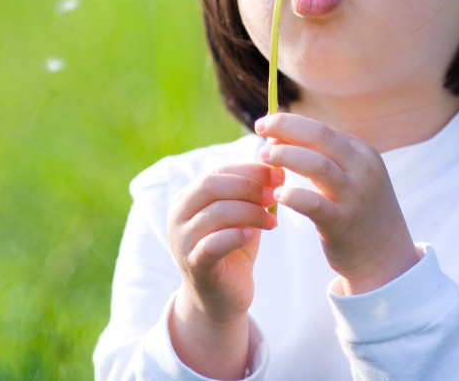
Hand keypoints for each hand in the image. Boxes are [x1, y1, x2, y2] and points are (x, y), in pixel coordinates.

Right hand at [166, 162, 283, 378]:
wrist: (221, 297)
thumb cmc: (234, 247)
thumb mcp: (245, 213)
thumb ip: (255, 190)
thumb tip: (280, 162)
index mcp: (188, 197)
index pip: (217, 171)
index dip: (248, 170)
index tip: (278, 174)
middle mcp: (178, 215)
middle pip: (211, 186)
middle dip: (247, 186)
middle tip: (275, 194)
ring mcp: (182, 241)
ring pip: (215, 213)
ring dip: (250, 212)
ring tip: (272, 221)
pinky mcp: (194, 265)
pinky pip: (212, 244)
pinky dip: (235, 236)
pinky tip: (253, 236)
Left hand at [255, 113, 420, 294]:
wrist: (387, 259)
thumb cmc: (359, 213)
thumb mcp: (352, 177)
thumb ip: (324, 158)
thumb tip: (281, 137)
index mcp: (363, 154)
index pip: (321, 129)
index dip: (290, 124)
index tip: (266, 125)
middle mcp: (363, 170)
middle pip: (320, 136)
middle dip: (285, 127)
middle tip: (260, 129)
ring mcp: (355, 197)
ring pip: (316, 165)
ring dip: (285, 156)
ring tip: (263, 158)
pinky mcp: (343, 224)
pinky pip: (314, 204)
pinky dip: (292, 195)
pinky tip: (277, 195)